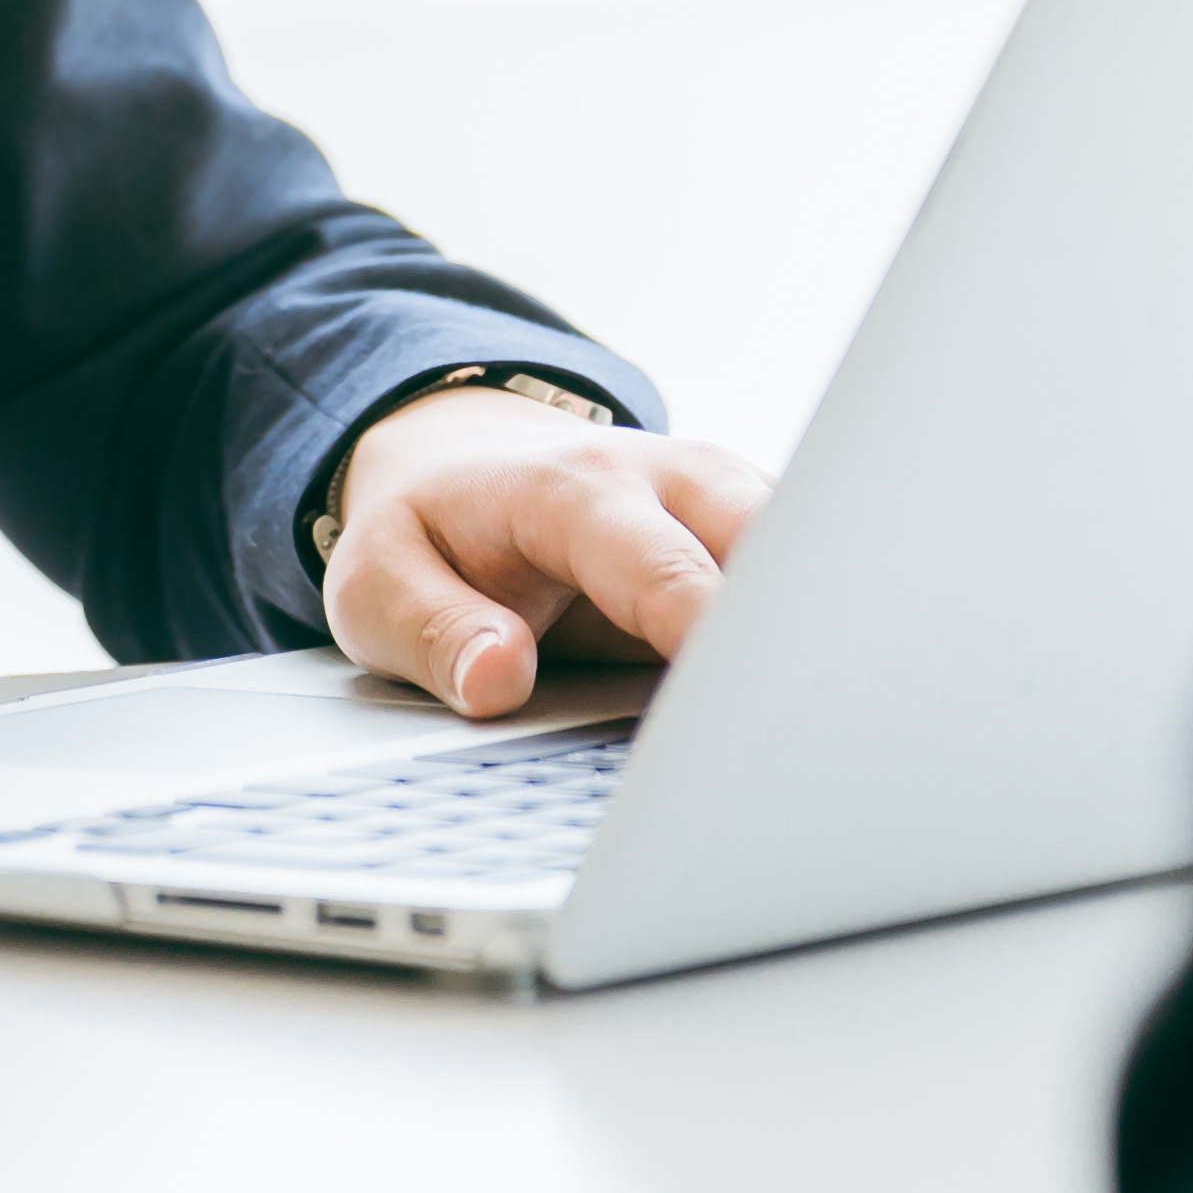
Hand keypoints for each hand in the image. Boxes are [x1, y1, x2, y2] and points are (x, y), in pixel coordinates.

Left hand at [324, 387, 770, 720]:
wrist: (460, 460)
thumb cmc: (428, 531)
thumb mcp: (377, 583)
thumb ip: (432, 630)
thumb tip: (497, 678)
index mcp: (570, 490)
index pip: (658, 566)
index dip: (702, 635)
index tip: (730, 709)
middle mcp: (666, 478)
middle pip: (767, 543)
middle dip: (788, 631)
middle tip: (796, 731)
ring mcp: (720, 495)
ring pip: (808, 552)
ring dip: (814, 632)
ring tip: (815, 725)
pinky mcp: (750, 526)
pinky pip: (806, 575)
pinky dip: (813, 630)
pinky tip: (812, 700)